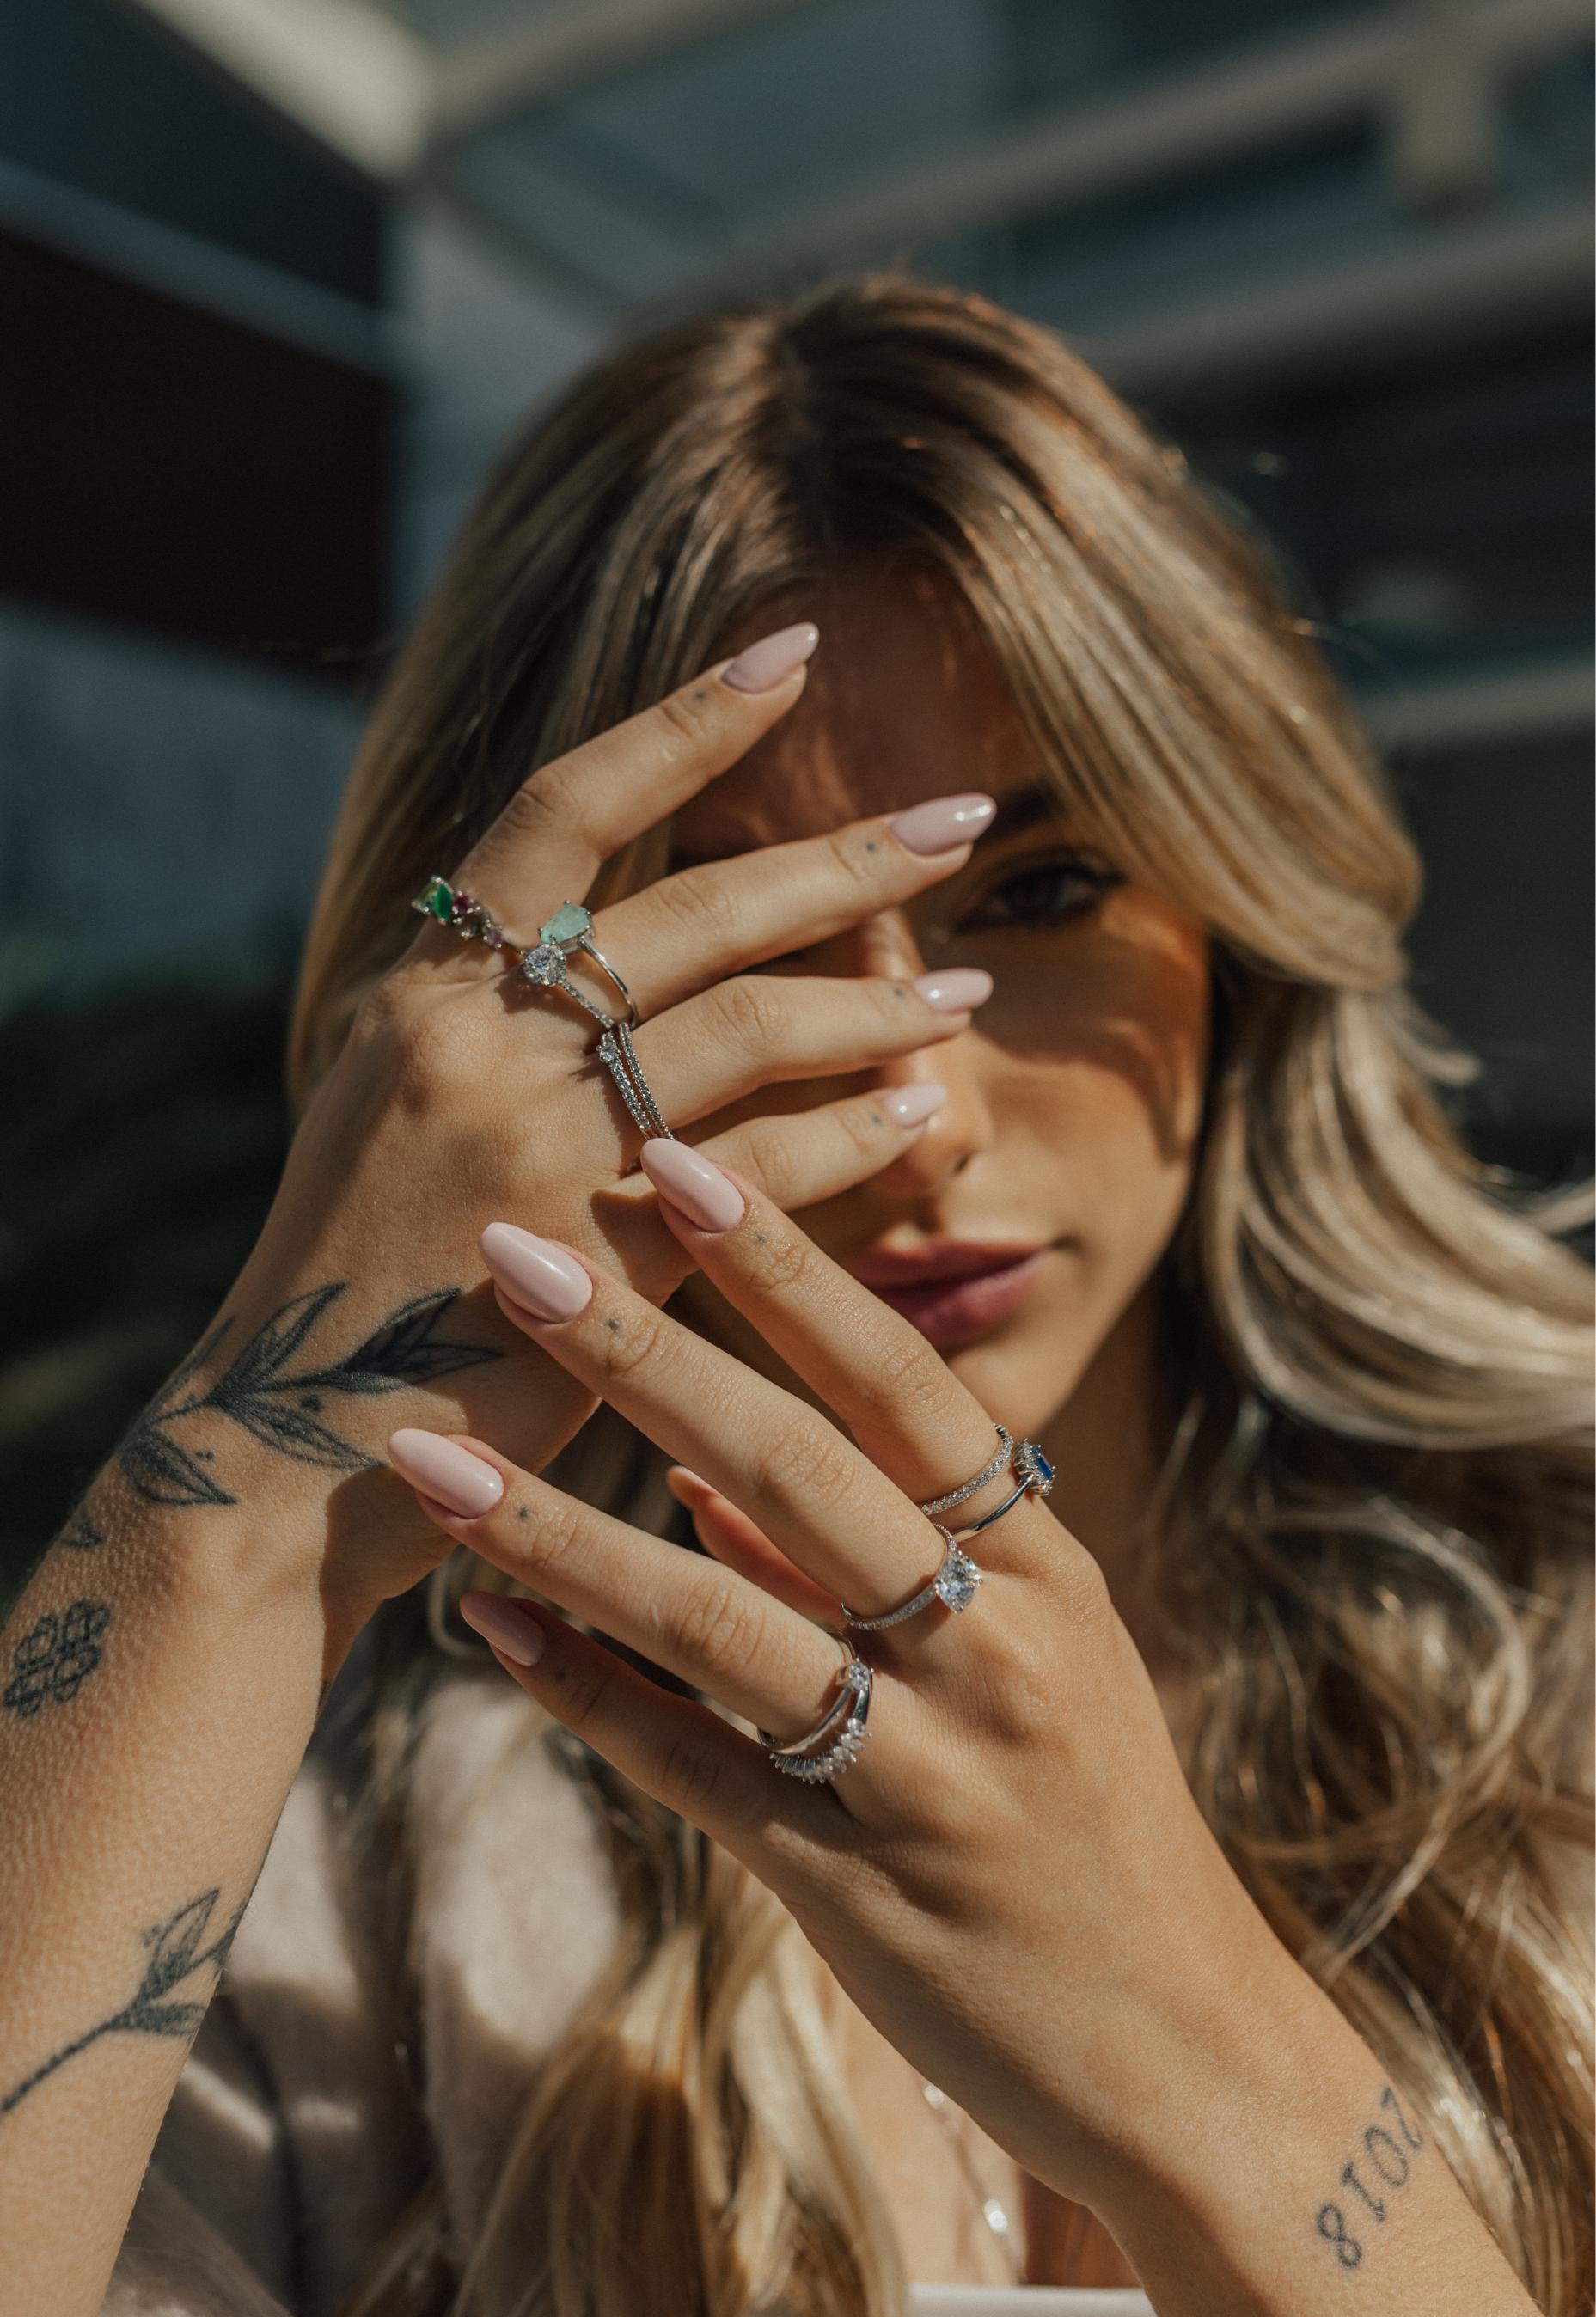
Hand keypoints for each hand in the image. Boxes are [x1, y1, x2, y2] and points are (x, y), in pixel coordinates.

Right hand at [130, 629, 995, 1632]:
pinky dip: (848, 1139)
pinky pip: (759, 1172)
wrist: (284, 1453)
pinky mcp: (592, 1260)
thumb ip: (499, 1025)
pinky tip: (916, 1118)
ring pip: (743, 1028)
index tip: (787, 657)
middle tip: (964, 819)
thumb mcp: (396, 1108)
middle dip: (846, 862)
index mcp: (419, 991)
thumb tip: (636, 956)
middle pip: (694, 909)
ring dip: (872, 1004)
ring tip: (967, 991)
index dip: (681, 724)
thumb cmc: (359, 1280)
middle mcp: (469, 1042)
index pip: (561, 810)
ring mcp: (529, 1147)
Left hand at [382, 1149, 1314, 2219]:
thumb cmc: (1097, 1828)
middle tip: (512, 1252)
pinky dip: (586, 1697)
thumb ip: (889, 1564)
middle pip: (801, 1469)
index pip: (901, 1381)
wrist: (1185, 2045)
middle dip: (647, 1348)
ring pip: (723, 1622)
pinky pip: (695, 1774)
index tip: (677, 1156)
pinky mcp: (858, 1889)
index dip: (789, 1266)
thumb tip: (708, 1484)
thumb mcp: (1037, 1662)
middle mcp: (996, 1650)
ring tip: (427, 1458)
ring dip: (565, 1529)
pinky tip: (482, 1629)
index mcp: (1044, 1567)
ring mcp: (929, 1772)